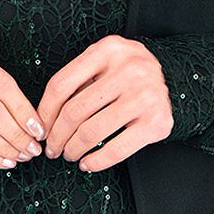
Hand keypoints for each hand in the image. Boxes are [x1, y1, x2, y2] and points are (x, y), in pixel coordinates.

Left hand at [35, 34, 173, 171]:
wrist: (173, 76)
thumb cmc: (128, 71)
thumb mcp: (104, 61)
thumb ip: (79, 79)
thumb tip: (46, 118)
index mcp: (108, 50)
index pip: (61, 84)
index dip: (45, 111)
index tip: (40, 127)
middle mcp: (128, 70)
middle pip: (74, 111)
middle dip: (57, 136)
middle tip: (52, 148)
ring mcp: (144, 97)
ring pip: (92, 131)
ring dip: (73, 149)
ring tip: (69, 154)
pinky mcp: (156, 122)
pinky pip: (117, 148)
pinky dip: (96, 161)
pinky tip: (87, 163)